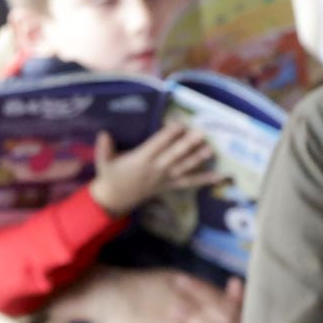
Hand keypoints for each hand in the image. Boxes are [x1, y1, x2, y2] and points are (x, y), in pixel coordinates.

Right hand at [88, 124, 218, 217]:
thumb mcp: (103, 161)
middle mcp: (155, 169)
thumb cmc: (110, 176)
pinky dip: (204, 179)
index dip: (167, 135)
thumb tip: (104, 133)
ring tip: (211, 150)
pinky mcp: (170, 186)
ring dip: (197, 159)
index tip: (179, 124)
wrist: (115, 199)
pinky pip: (189, 182)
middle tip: (201, 133)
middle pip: (173, 155)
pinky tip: (219, 175)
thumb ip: (104, 148)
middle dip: (187, 144)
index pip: (156, 145)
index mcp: (140, 160)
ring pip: (183, 168)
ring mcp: (165, 178)